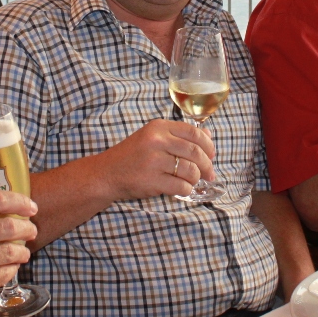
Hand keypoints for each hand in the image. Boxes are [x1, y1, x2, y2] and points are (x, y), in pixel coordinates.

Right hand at [0, 190, 38, 316]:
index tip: (30, 207)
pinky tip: (10, 267)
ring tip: (23, 252)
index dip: (20, 202)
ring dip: (23, 251)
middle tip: (32, 230)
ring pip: (10, 251)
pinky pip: (3, 274)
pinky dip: (11, 269)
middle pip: (8, 225)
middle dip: (27, 228)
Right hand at [98, 119, 215, 201]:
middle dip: (207, 165)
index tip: (212, 154)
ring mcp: (154, 161)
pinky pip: (182, 186)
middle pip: (196, 152)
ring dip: (196, 179)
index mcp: (158, 127)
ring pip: (191, 170)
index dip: (208, 144)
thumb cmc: (131, 156)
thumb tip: (208, 136)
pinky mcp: (152, 181)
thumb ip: (179, 135)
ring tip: (192, 181)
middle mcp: (157, 141)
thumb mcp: (152, 138)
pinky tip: (181, 188)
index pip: (194, 132)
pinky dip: (186, 189)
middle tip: (209, 173)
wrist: (105, 174)